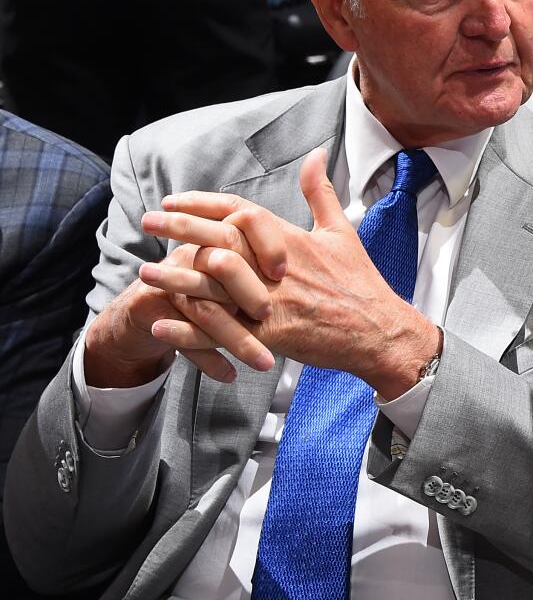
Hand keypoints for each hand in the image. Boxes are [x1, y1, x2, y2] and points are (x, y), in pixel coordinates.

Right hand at [85, 241, 267, 386]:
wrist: (147, 310)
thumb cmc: (205, 288)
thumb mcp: (234, 265)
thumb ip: (271, 255)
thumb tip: (319, 251)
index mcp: (220, 236)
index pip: (246, 223)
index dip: (267, 244)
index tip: (284, 272)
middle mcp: (195, 255)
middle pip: (224, 265)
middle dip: (250, 293)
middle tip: (271, 317)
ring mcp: (171, 282)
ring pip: (205, 308)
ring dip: (236, 339)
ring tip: (265, 363)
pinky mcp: (151, 310)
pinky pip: (181, 337)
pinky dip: (207, 359)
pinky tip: (229, 375)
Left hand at [139, 149, 437, 398]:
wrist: (380, 330)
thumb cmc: (360, 282)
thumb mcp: (342, 232)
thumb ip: (321, 193)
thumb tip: (316, 154)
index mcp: (290, 239)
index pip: (239, 210)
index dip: (204, 203)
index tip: (174, 200)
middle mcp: (277, 267)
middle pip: (220, 240)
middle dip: (180, 230)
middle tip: (148, 221)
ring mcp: (273, 301)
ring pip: (214, 287)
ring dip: (176, 279)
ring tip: (143, 272)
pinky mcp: (272, 334)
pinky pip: (221, 332)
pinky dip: (190, 330)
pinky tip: (163, 324)